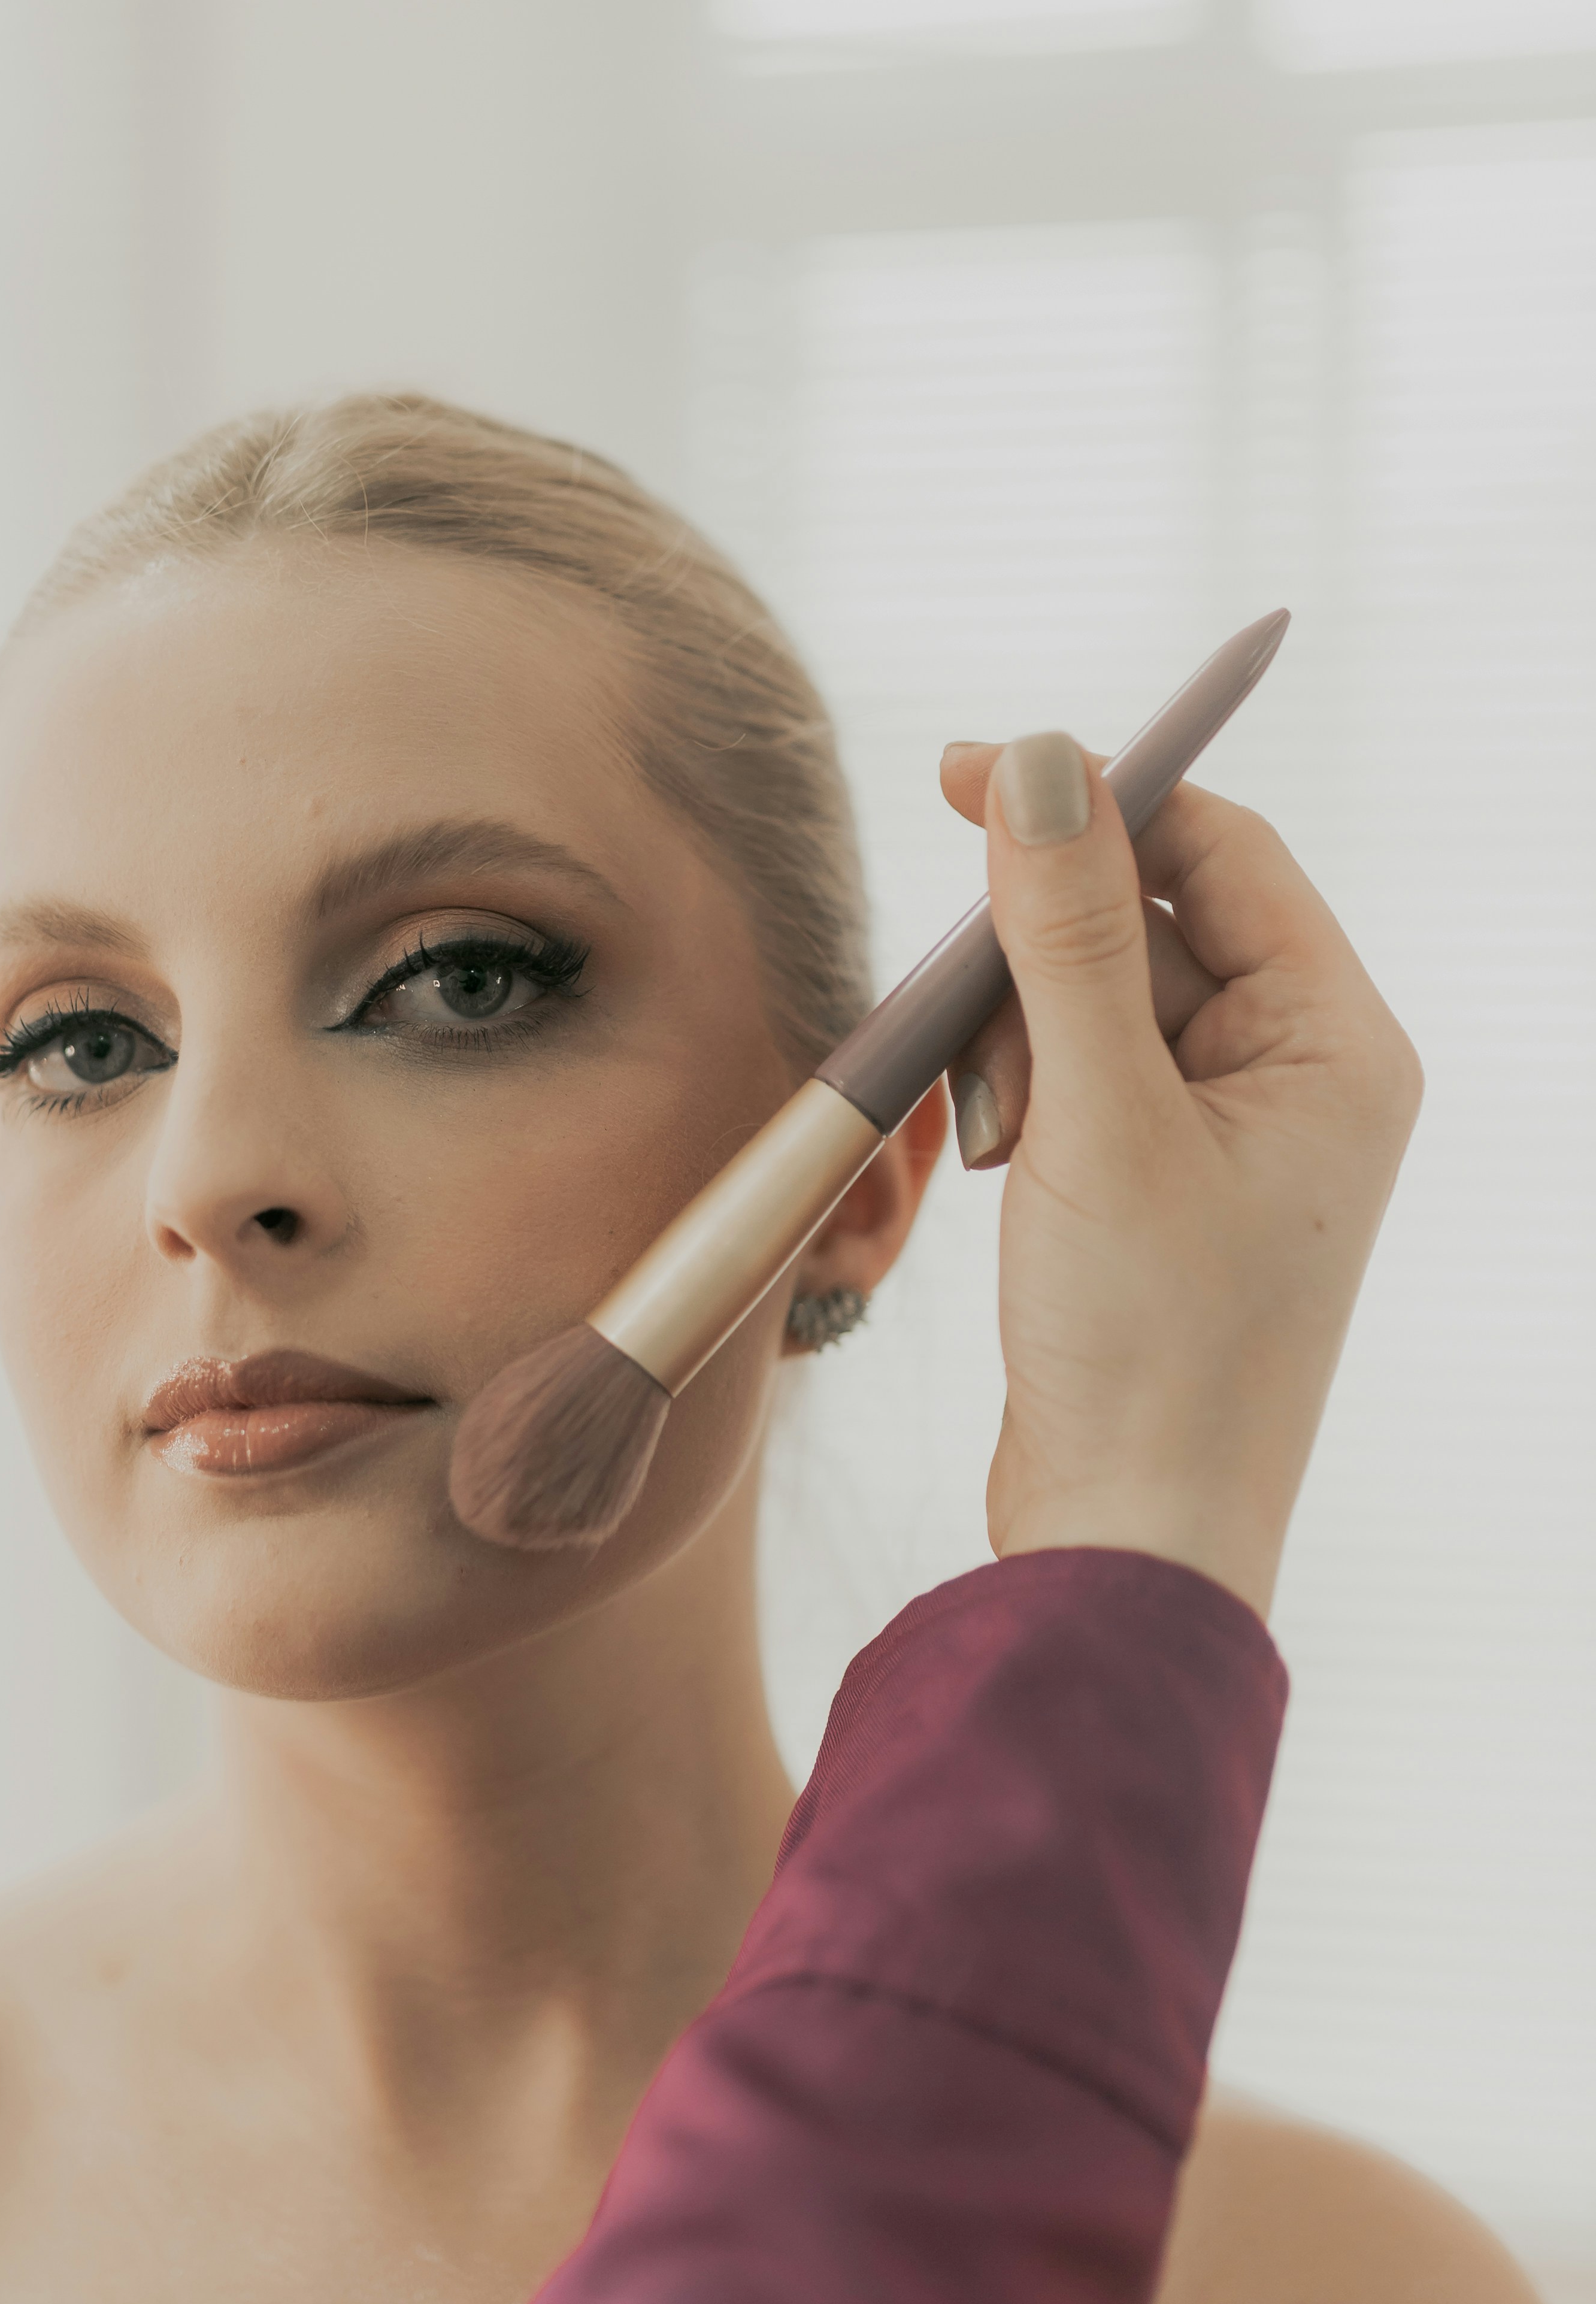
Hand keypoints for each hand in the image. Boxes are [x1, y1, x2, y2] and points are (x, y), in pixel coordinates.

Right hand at [935, 731, 1420, 1618]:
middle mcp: (1301, 1077)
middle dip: (1038, 965)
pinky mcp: (1159, 1188)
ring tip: (1002, 1148)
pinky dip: (1019, 1102)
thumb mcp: (1098, 1117)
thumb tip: (1046, 765)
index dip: (1097, 800)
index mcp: (1338, 1045)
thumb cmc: (1146, 1347)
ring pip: (1093, 1003)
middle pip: (1148, 923)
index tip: (965, 774)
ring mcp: (1231, 1137)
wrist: (1123, 1538)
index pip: (1221, 852)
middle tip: (973, 1037)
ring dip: (1018, 1044)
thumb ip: (1070, 933)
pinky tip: (998, 1171)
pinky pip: (1075, 1081)